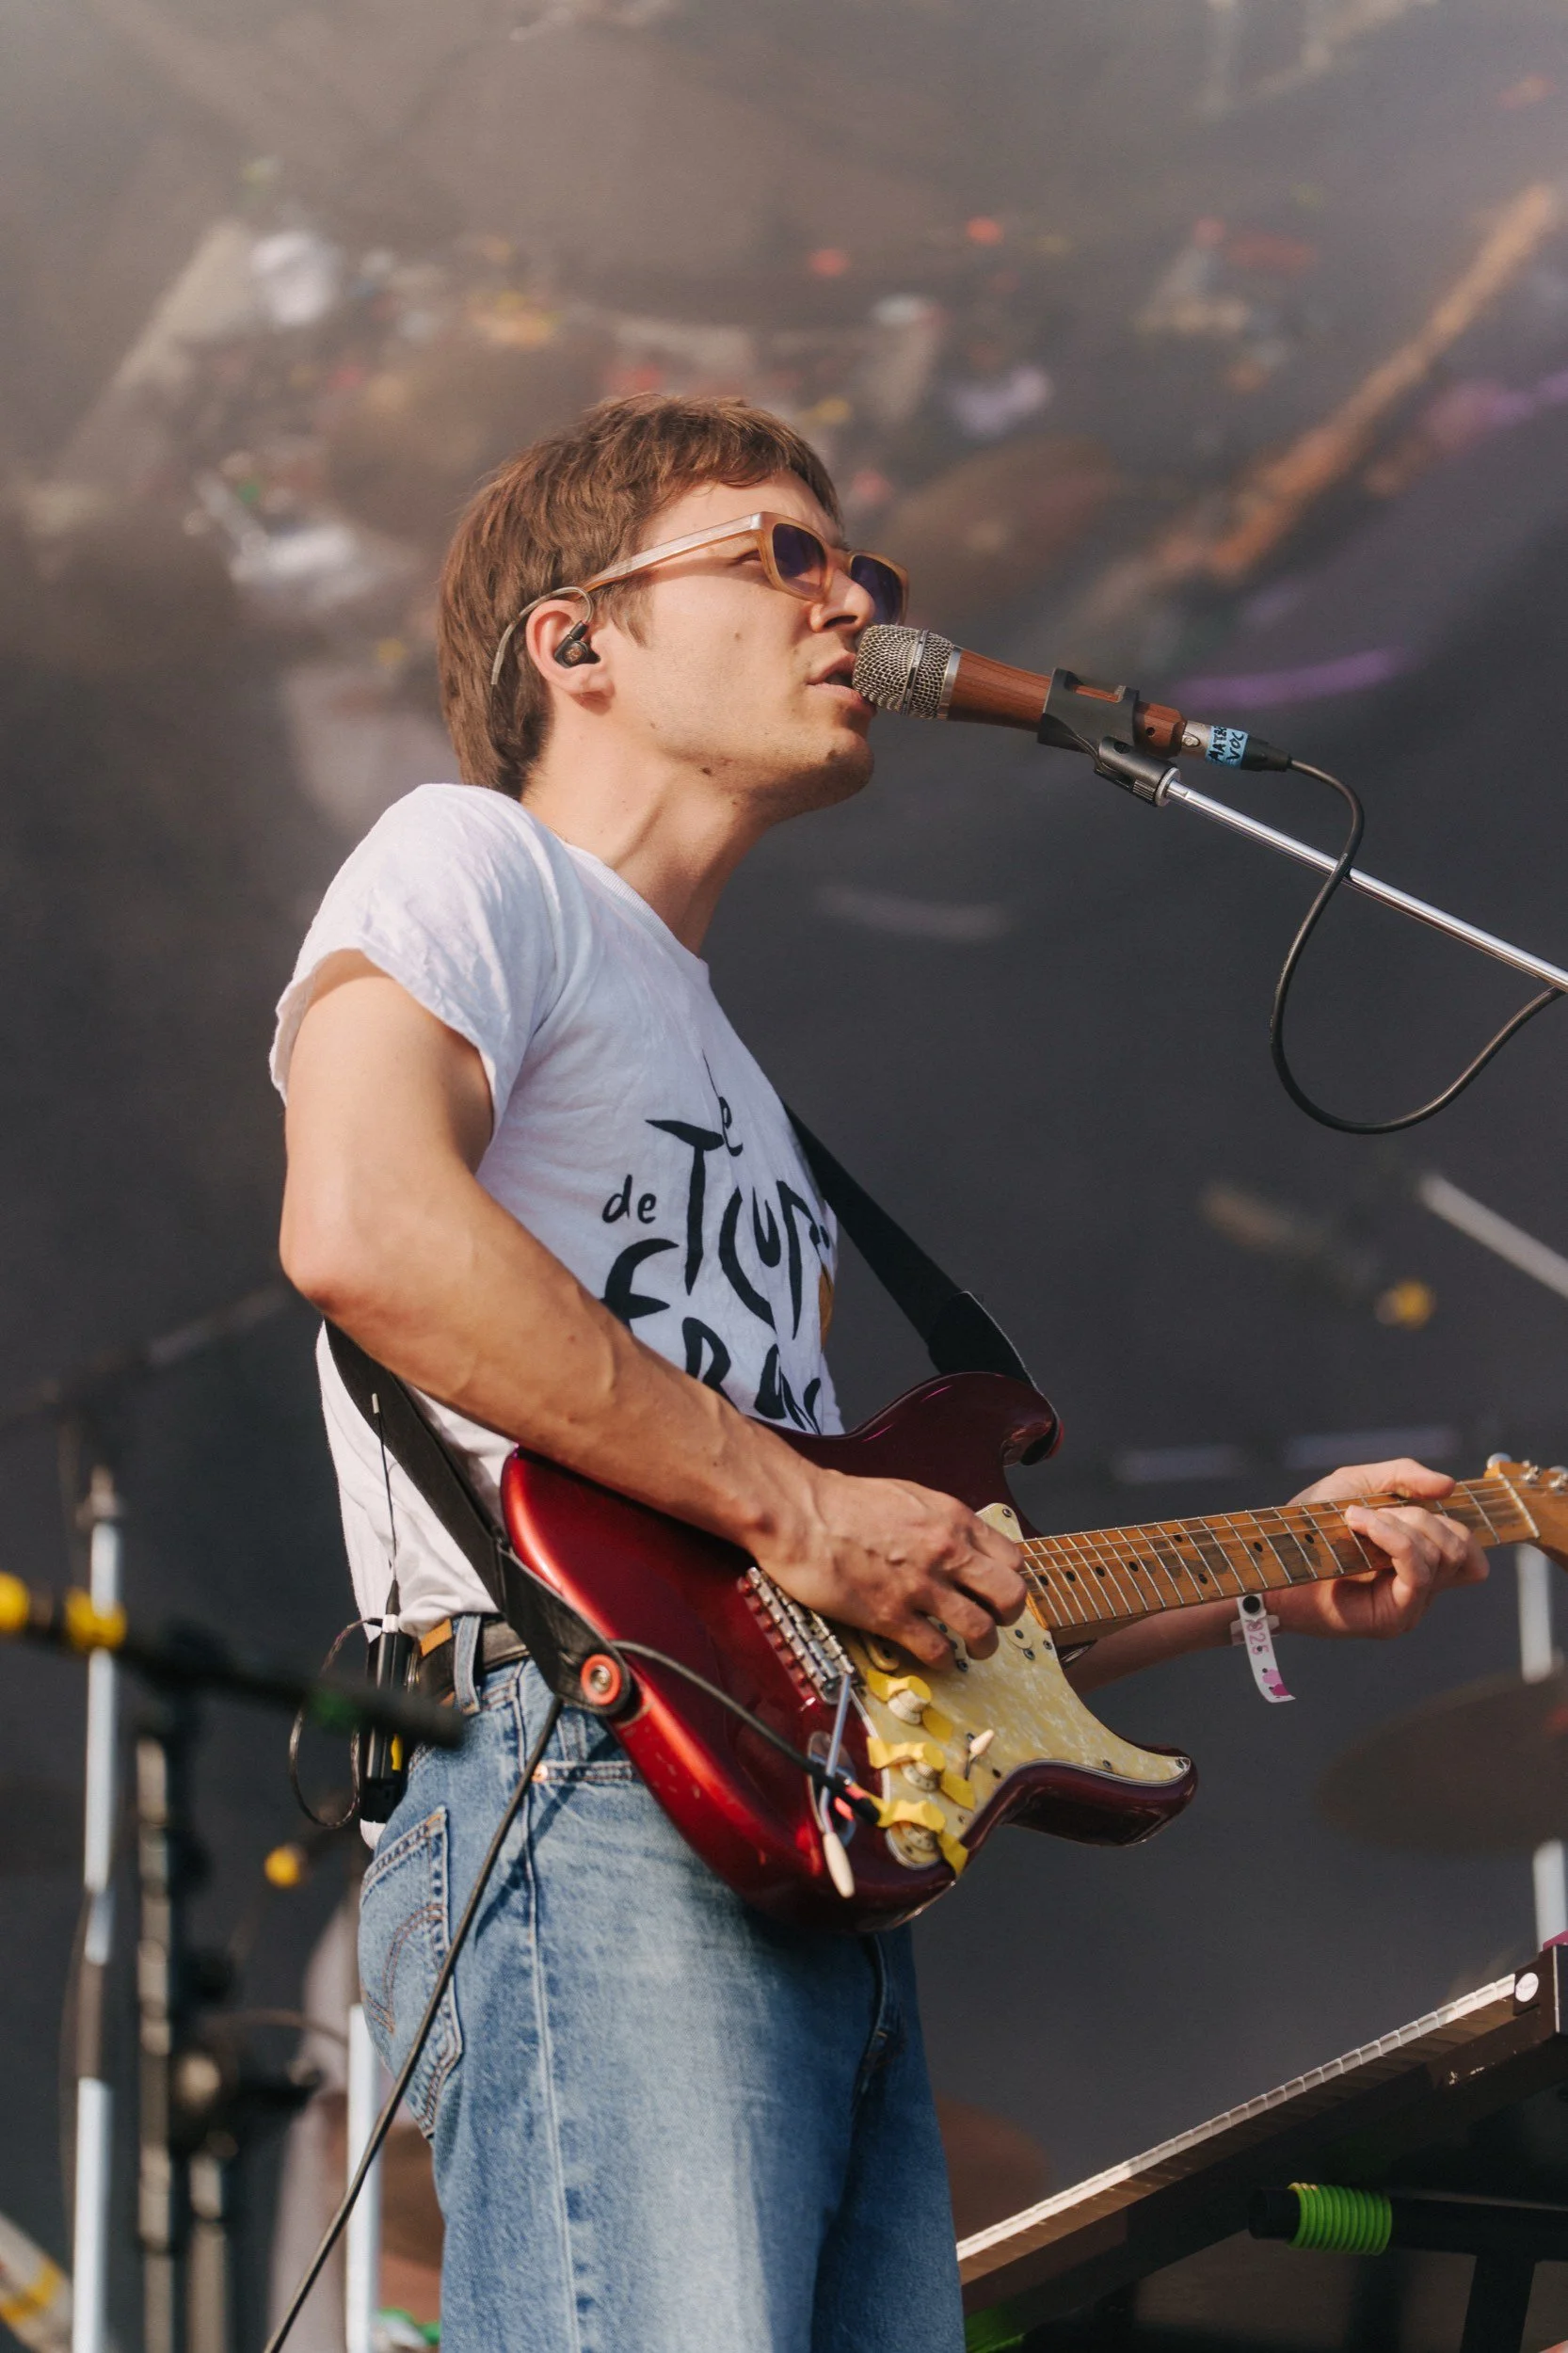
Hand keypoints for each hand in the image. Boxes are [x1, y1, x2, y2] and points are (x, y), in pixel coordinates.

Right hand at [755, 1467, 1027, 1667]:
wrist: (800, 1513)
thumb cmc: (843, 1501)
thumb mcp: (908, 1497)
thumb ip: (939, 1522)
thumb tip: (955, 1542)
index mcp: (953, 1520)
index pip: (1013, 1558)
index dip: (1008, 1579)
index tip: (995, 1590)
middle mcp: (947, 1552)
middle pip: (1010, 1596)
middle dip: (1008, 1616)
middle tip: (994, 1622)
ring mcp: (922, 1586)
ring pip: (982, 1630)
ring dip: (982, 1646)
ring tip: (973, 1649)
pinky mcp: (892, 1616)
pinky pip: (936, 1649)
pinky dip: (942, 1660)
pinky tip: (936, 1658)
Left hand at [1273, 1458, 1486, 1640]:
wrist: (1270, 1557)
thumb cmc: (1309, 1525)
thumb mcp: (1357, 1484)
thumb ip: (1403, 1477)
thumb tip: (1450, 1485)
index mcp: (1418, 1561)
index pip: (1470, 1552)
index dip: (1457, 1524)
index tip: (1415, 1505)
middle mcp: (1420, 1587)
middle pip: (1458, 1547)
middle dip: (1421, 1517)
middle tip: (1373, 1512)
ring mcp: (1410, 1605)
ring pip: (1441, 1555)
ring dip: (1400, 1523)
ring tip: (1355, 1518)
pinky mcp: (1394, 1616)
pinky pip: (1417, 1570)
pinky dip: (1394, 1538)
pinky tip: (1360, 1523)